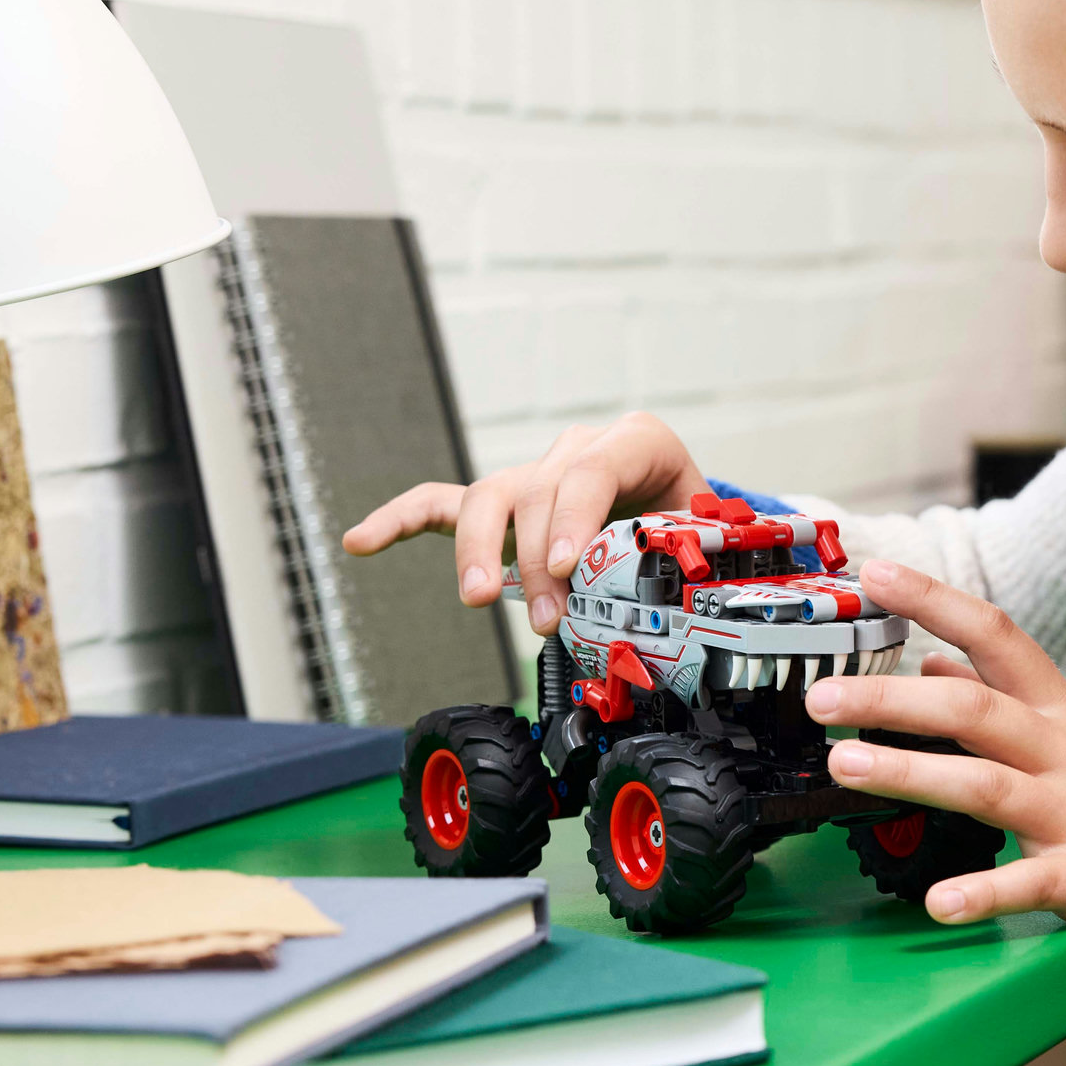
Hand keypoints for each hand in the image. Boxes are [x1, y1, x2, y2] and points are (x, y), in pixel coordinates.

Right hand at [340, 413, 709, 633]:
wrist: (687, 520)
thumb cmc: (695, 531)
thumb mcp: (705, 539)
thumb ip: (688, 559)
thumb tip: (673, 600)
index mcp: (636, 442)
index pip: (592, 470)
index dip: (574, 518)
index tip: (568, 568)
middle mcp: (577, 449)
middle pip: (537, 492)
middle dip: (537, 560)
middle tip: (550, 622)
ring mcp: (533, 474)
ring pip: (487, 499)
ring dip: (479, 553)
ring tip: (480, 598)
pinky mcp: (501, 503)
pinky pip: (441, 505)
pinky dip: (399, 520)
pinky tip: (359, 541)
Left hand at [801, 560, 1065, 978]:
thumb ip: (1010, 705)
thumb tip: (938, 667)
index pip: (998, 637)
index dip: (935, 601)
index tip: (874, 573)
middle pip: (974, 711)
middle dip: (891, 700)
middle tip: (820, 698)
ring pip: (985, 785)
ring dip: (909, 774)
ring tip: (844, 768)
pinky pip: (1030, 883)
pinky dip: (983, 892)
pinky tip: (937, 903)